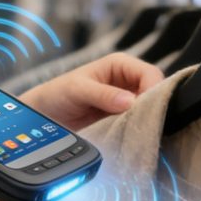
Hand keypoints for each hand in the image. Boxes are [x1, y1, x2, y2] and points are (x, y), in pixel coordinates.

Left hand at [20, 52, 162, 130]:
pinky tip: (132, 136)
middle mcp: (128, 81)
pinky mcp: (123, 118)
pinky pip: (139, 123)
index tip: (147, 108)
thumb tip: (129, 101)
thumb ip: (102, 94)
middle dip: (152, 107)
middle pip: (155, 92)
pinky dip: (137, 129)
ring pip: (150, 110)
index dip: (153, 89)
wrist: (46, 114)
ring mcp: (127, 101)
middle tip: (143, 122)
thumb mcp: (77, 89)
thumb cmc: (58, 93)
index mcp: (120, 65)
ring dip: (145, 120)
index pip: (150, 73)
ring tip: (136, 131)